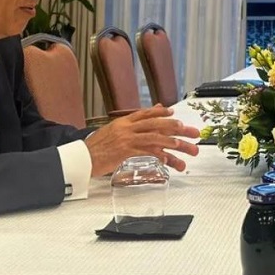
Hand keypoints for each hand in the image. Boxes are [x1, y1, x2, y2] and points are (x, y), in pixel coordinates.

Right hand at [86, 105, 200, 176]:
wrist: (80, 158)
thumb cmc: (97, 147)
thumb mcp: (113, 131)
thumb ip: (131, 125)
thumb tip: (148, 114)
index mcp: (124, 121)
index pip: (147, 114)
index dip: (163, 114)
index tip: (178, 116)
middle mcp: (127, 127)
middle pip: (158, 125)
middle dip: (179, 129)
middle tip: (194, 134)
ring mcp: (126, 138)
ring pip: (156, 138)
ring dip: (174, 144)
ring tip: (188, 149)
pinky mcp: (125, 151)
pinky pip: (146, 152)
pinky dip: (160, 155)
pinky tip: (169, 160)